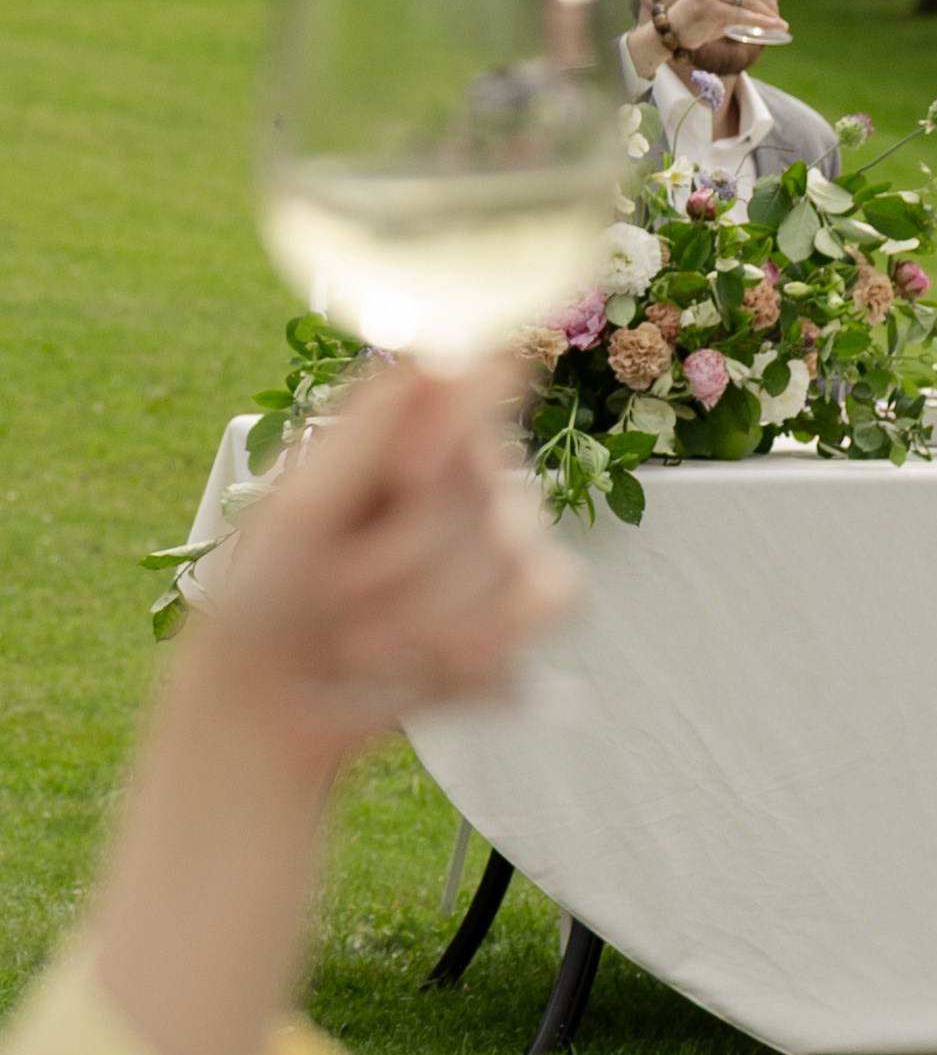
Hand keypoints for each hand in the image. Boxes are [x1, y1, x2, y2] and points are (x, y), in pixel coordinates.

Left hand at [198, 359, 575, 776]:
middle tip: (333, 592)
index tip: (407, 474)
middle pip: (488, 487)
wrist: (272, 703)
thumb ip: (372, 427)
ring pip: (516, 553)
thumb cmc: (266, 593)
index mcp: (409, 426)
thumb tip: (439, 352)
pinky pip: (553, 597)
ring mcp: (509, 534)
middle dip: (399, 559)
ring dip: (424, 617)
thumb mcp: (299, 506)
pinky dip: (489, 641)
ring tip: (363, 642)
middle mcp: (470, 469)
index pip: (480, 373)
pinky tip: (435, 664)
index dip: (455, 422)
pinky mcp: (532, 599)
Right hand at [662, 0, 779, 51]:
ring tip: (779, 25)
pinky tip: (772, 27)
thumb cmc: (705, 16)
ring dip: (769, 14)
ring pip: (750, 0)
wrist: (675, 29)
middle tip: (778, 18)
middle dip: (772, 3)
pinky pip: (741, 14)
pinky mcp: (709, 6)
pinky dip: (760, 21)